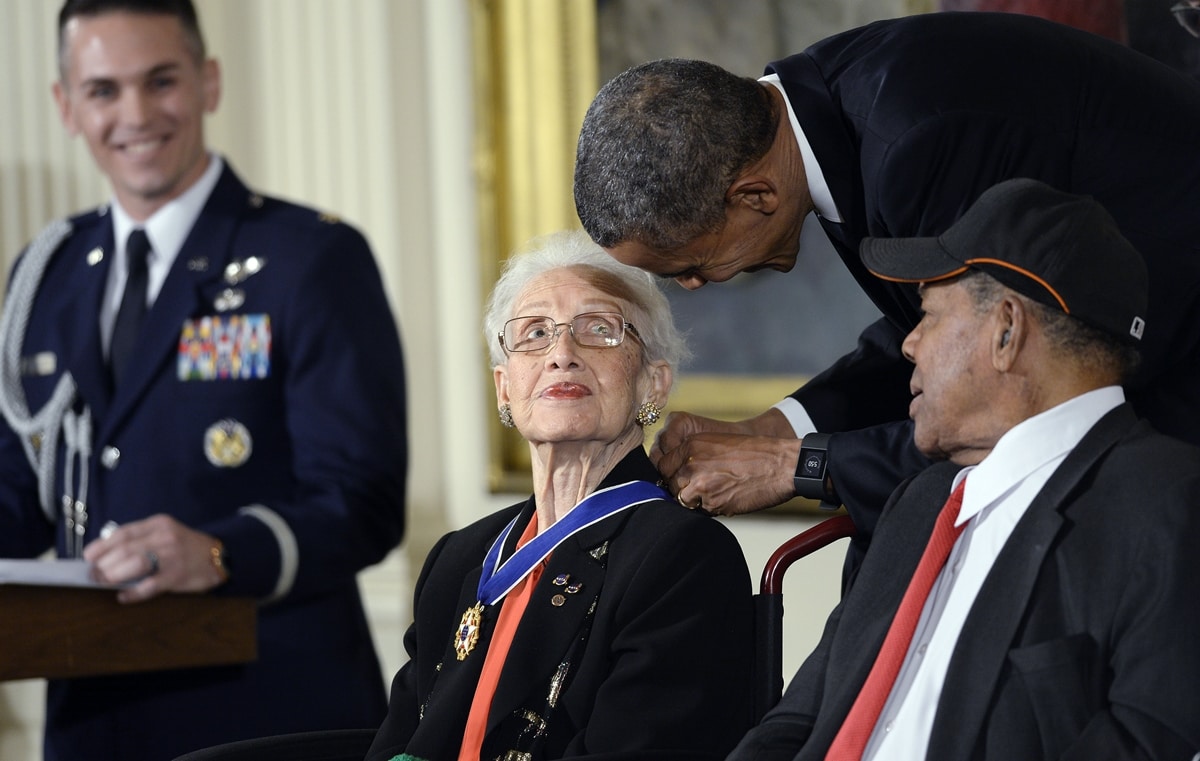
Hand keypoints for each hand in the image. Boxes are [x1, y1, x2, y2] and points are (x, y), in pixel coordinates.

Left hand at [83, 515, 227, 602]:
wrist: (219, 556)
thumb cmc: (185, 547)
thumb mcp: (165, 533)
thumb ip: (141, 539)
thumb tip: (106, 555)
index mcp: (158, 524)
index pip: (123, 533)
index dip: (102, 546)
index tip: (88, 557)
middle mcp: (164, 537)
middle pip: (126, 549)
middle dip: (104, 564)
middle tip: (93, 575)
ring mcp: (172, 556)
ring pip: (136, 564)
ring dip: (115, 575)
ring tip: (104, 583)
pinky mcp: (178, 575)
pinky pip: (150, 585)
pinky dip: (133, 592)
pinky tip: (124, 596)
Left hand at [652, 409, 801, 515]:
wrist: (781, 464)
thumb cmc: (754, 454)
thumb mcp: (717, 444)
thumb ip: (693, 457)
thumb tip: (677, 476)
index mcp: (691, 445)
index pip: (662, 465)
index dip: (671, 474)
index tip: (681, 478)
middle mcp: (691, 463)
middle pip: (670, 483)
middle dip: (682, 488)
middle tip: (703, 487)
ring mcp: (699, 484)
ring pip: (682, 500)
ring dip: (694, 500)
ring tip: (716, 492)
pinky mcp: (712, 502)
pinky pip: (700, 512)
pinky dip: (710, 509)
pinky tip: (726, 498)